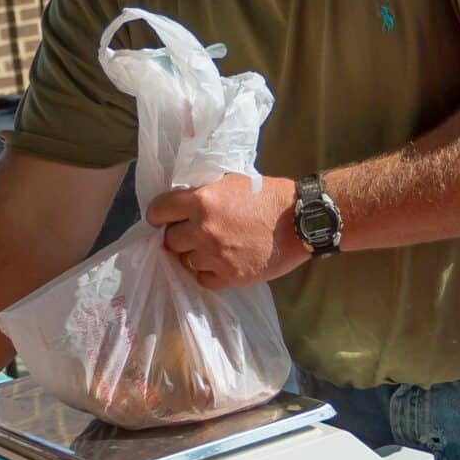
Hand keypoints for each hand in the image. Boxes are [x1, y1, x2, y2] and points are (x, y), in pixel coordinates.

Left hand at [145, 173, 305, 289]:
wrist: (301, 222)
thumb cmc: (270, 196)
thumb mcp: (232, 180)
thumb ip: (205, 190)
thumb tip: (183, 199)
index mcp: (202, 200)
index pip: (159, 210)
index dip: (159, 214)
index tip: (162, 217)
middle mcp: (203, 230)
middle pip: (171, 239)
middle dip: (178, 235)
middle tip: (190, 232)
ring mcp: (215, 257)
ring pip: (185, 261)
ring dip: (192, 255)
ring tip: (207, 248)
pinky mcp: (229, 277)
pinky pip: (202, 279)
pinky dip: (206, 272)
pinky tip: (217, 262)